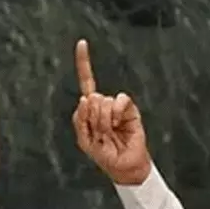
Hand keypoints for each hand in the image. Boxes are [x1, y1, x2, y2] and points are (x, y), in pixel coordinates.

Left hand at [71, 39, 151, 184]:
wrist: (123, 165)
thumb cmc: (103, 153)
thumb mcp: (84, 140)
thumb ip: (80, 119)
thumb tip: (86, 98)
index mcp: (90, 108)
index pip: (86, 82)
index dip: (84, 63)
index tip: (82, 43)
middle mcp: (103, 103)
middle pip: (91, 97)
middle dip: (92, 118)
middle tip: (99, 134)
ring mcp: (116, 106)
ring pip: (103, 101)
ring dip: (103, 121)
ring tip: (109, 133)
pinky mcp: (129, 109)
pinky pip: (120, 100)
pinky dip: (117, 112)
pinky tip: (118, 124)